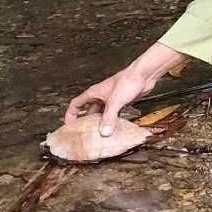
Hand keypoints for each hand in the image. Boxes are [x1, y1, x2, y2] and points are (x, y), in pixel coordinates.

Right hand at [64, 43, 184, 135]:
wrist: (143, 76)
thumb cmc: (127, 81)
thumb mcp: (115, 101)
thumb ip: (109, 117)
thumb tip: (103, 132)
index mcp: (94, 93)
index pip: (76, 104)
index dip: (70, 114)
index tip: (68, 125)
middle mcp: (101, 96)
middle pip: (88, 111)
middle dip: (85, 122)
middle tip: (84, 134)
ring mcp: (111, 100)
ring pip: (101, 114)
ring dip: (99, 123)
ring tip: (98, 135)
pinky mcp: (121, 102)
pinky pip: (112, 115)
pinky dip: (111, 122)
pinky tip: (113, 129)